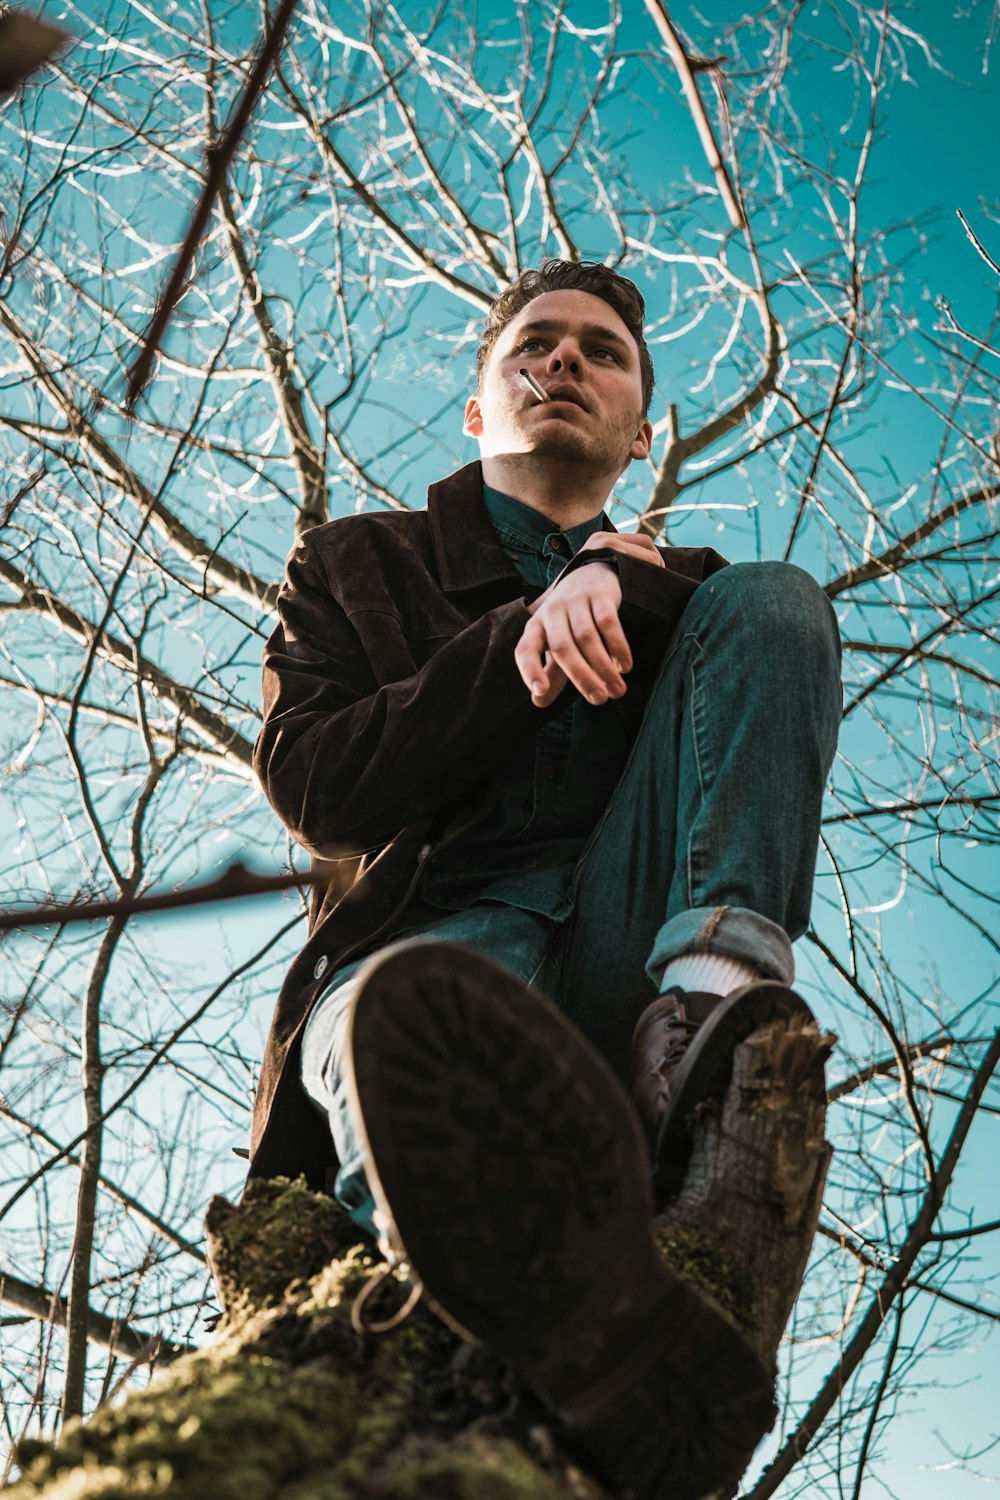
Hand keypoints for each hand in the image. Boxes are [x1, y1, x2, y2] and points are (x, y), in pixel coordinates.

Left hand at [514, 532, 663, 707]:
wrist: (590, 574)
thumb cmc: (570, 621)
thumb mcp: (557, 645)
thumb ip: (550, 673)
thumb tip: (539, 702)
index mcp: (536, 628)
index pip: (526, 650)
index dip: (530, 670)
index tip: (540, 691)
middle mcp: (552, 613)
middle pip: (562, 648)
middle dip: (582, 677)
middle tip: (599, 699)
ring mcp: (575, 601)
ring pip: (587, 637)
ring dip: (603, 667)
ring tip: (617, 690)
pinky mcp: (599, 595)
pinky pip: (608, 622)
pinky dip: (618, 646)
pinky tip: (624, 665)